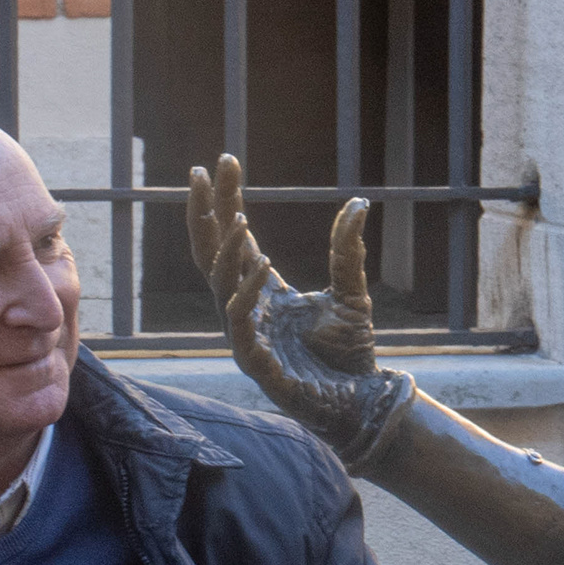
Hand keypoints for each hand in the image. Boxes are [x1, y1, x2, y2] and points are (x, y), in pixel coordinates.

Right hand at [184, 153, 404, 458]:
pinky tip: (262, 264)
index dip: (224, 201)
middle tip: (200, 173)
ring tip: (241, 216)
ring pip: (220, 285)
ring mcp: (246, 336)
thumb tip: (359, 203)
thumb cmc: (350, 356)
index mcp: (261, 291)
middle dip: (204, 214)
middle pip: (211, 254)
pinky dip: (247, 292)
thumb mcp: (352, 293)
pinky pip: (241, 322)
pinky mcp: (256, 363)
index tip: (224, 161)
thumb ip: (347, 251)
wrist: (363, 404)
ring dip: (227, 250)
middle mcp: (245, 309)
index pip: (233, 238)